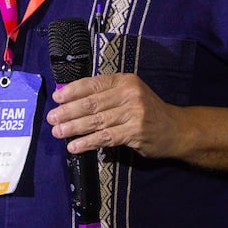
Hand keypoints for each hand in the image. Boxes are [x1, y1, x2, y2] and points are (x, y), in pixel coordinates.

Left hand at [47, 74, 185, 159]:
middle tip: (52, 118)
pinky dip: (87, 142)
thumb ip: (106, 95)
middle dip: (68, 111)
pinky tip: (74, 146)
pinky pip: (105, 137)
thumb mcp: (130, 95)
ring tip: (58, 132)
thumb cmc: (148, 112)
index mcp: (125, 81)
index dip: (72, 91)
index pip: (93, 84)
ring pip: (96, 121)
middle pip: (91, 103)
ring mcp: (133, 113)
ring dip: (73, 127)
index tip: (56, 98)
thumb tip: (71, 100)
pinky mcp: (135, 132)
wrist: (176, 129)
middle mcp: (129, 94)